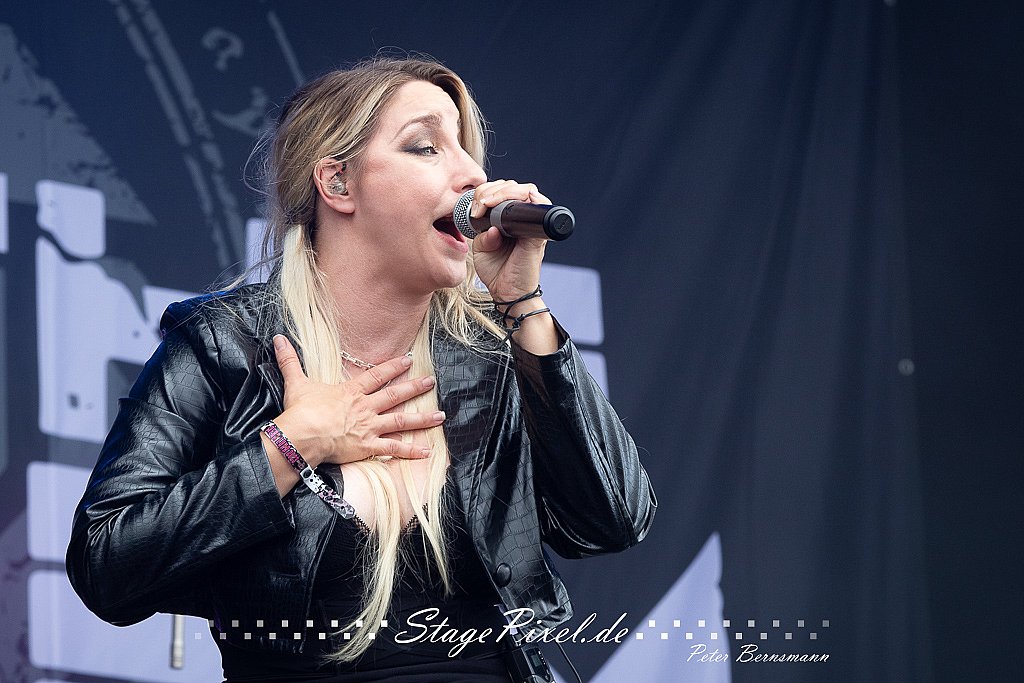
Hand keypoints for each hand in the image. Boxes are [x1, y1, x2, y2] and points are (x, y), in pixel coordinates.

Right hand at [270, 335, 443, 465]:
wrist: (303, 435)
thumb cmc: (301, 410)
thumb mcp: (296, 382)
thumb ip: (290, 361)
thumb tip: (278, 339)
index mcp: (351, 392)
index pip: (377, 376)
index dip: (394, 367)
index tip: (409, 360)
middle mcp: (365, 408)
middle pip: (395, 395)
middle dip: (415, 387)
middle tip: (432, 381)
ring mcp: (369, 427)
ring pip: (401, 420)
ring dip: (422, 418)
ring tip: (440, 415)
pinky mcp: (369, 446)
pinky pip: (394, 449)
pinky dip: (411, 451)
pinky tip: (427, 451)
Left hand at [470, 179, 551, 300]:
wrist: (508, 293)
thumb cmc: (496, 271)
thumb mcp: (481, 248)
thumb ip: (482, 232)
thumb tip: (491, 223)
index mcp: (510, 219)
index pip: (503, 192)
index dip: (487, 191)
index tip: (474, 206)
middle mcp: (523, 218)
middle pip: (513, 187)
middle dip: (492, 189)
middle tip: (479, 205)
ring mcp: (533, 224)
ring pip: (525, 190)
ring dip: (502, 192)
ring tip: (486, 204)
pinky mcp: (538, 232)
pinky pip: (538, 206)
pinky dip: (521, 198)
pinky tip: (501, 205)